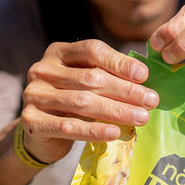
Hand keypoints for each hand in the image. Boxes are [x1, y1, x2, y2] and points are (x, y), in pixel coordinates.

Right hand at [19, 39, 158, 163]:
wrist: (40, 133)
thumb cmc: (71, 103)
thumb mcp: (86, 83)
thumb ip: (108, 75)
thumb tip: (144, 78)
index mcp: (58, 52)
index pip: (92, 50)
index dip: (119, 62)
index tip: (144, 75)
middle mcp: (43, 70)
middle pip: (91, 78)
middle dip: (126, 90)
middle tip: (151, 101)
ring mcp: (34, 95)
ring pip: (82, 102)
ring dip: (116, 111)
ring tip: (141, 118)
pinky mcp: (32, 120)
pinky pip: (68, 126)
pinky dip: (94, 130)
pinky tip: (114, 132)